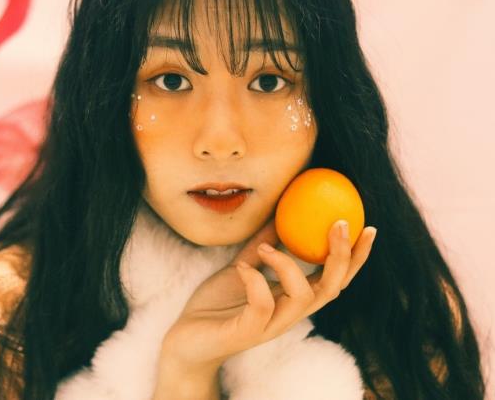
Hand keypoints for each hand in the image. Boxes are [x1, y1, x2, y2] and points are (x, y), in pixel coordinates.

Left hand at [160, 216, 376, 371]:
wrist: (186, 340)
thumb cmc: (218, 305)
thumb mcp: (243, 268)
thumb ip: (262, 247)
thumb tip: (280, 214)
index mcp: (292, 298)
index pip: (334, 278)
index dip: (355, 256)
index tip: (366, 226)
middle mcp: (288, 314)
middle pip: (331, 289)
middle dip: (341, 256)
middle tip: (339, 224)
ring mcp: (270, 325)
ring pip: (302, 298)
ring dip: (289, 266)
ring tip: (267, 248)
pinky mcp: (247, 333)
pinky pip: (261, 307)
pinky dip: (255, 282)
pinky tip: (242, 268)